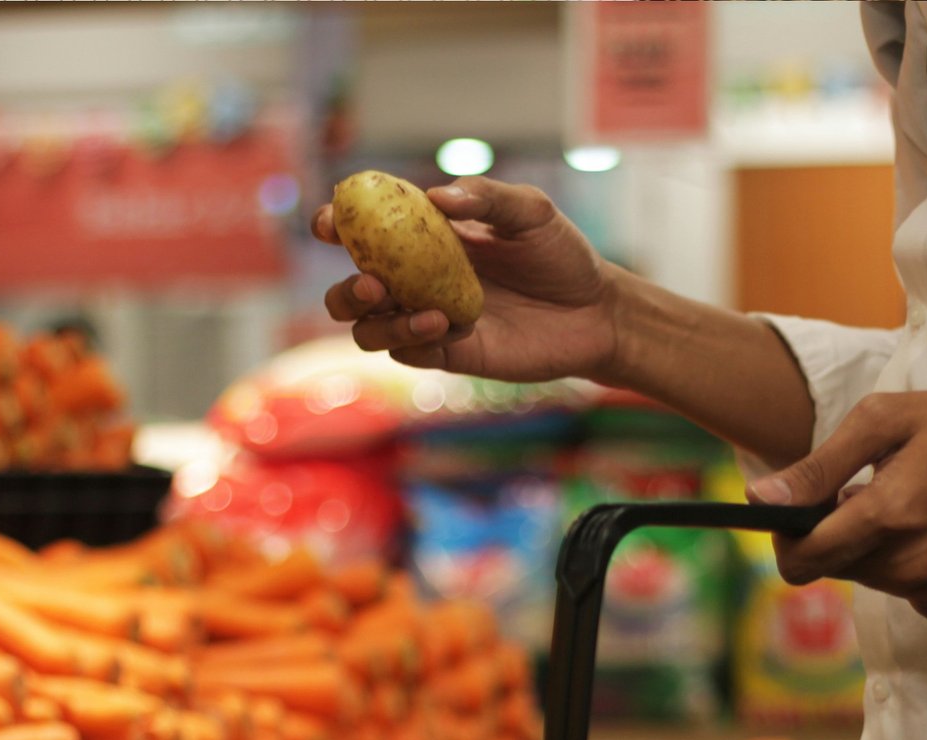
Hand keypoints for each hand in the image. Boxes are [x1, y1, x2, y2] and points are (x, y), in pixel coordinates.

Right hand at [313, 177, 622, 383]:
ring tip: (422, 311)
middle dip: (347, 289)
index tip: (329, 223)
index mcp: (423, 239)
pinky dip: (415, 340)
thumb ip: (486, 197)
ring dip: (380, 323)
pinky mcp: (450, 355)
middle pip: (350, 292)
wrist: (597, 311)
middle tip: (373, 282)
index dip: (336, 226)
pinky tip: (445, 324)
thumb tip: (437, 196)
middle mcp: (416, 282)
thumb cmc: (561, 254)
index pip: (363, 233)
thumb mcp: (530, 212)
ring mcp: (429, 322)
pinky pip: (410, 354)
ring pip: (370, 331)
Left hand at [747, 378, 926, 620]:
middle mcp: (910, 563)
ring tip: (915, 502)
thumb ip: (818, 467)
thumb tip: (761, 497)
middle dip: (839, 534)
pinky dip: (910, 565)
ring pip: (870, 579)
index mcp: (886, 515)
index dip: (788, 539)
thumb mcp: (886, 421)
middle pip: (834, 567)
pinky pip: (908, 592)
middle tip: (876, 491)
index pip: (802, 560)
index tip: (799, 514)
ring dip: (876, 547)